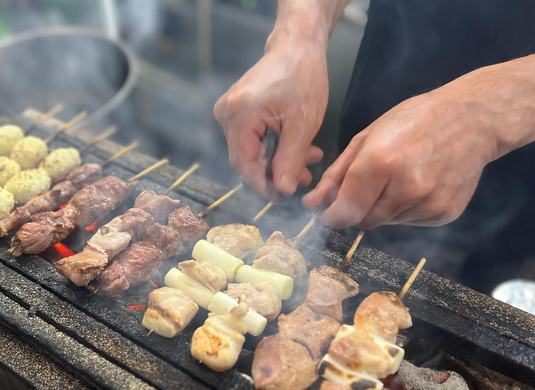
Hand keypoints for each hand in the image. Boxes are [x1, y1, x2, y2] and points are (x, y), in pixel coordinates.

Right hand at [214, 41, 327, 197]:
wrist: (296, 47)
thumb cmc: (302, 77)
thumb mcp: (303, 123)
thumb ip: (291, 159)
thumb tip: (283, 190)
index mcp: (239, 114)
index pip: (243, 164)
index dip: (262, 185)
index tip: (282, 196)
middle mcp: (226, 113)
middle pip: (246, 159)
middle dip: (275, 172)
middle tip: (303, 178)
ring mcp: (229, 112)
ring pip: (251, 151)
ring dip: (278, 160)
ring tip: (308, 161)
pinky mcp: (236, 111)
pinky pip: (252, 139)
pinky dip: (273, 147)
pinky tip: (296, 148)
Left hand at [303, 86, 498, 228]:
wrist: (474, 119)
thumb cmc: (417, 120)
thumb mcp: (368, 137)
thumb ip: (338, 174)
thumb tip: (314, 203)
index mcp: (380, 162)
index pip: (344, 210)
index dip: (332, 216)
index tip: (328, 213)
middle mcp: (405, 187)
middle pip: (364, 220)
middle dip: (359, 208)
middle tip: (372, 183)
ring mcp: (428, 203)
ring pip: (387, 222)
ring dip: (384, 207)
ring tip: (401, 177)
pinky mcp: (444, 213)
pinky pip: (411, 221)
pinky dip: (407, 209)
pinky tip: (420, 183)